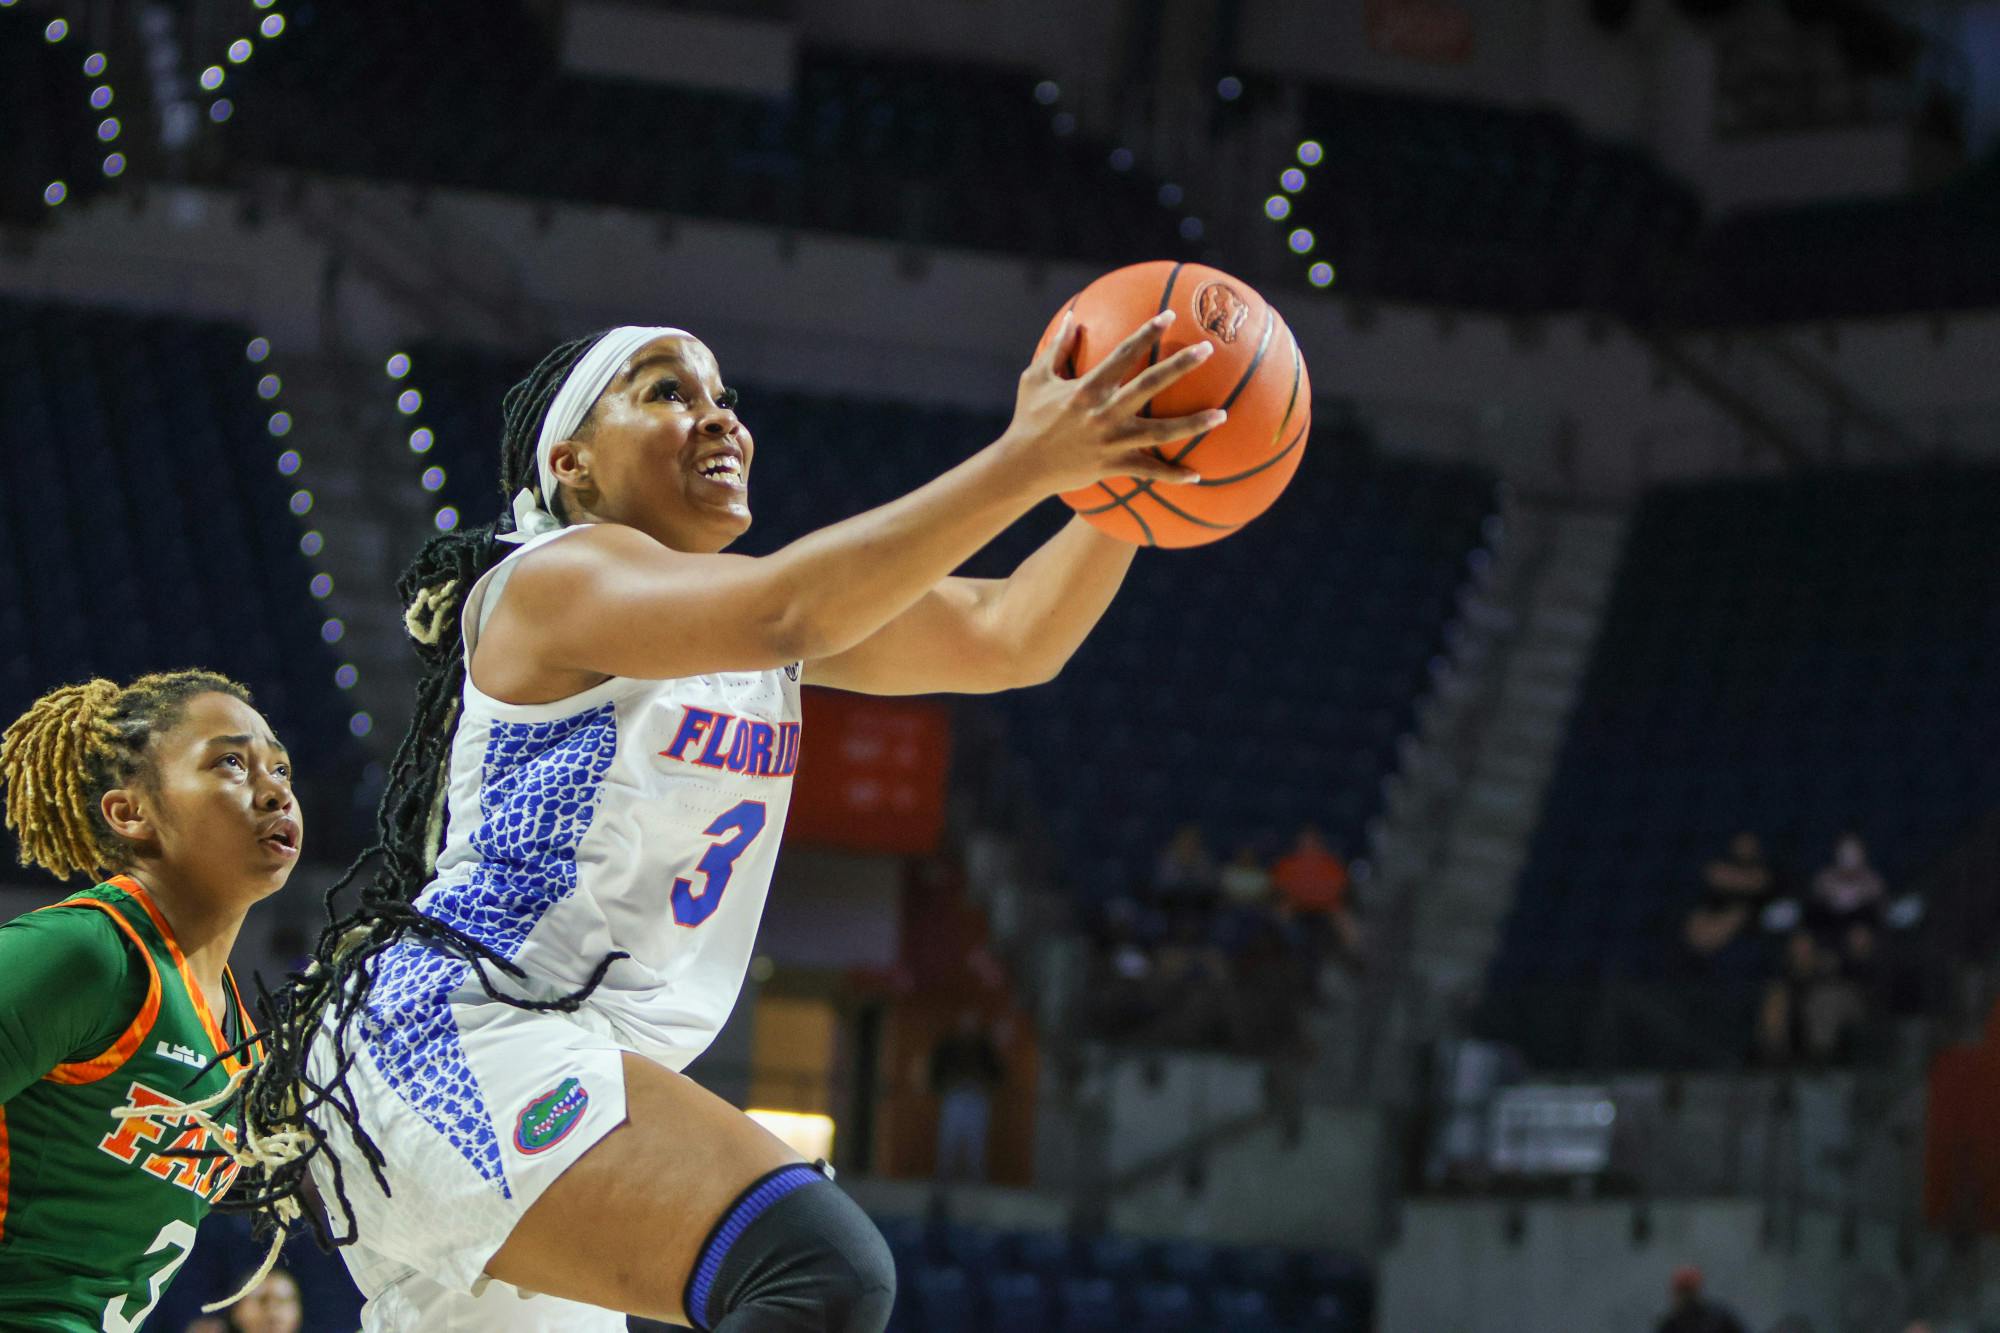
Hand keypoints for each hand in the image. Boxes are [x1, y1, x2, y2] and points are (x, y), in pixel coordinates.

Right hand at [993, 310, 1224, 496]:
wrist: (1022, 466)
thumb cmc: (1028, 419)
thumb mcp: (1035, 378)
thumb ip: (1058, 348)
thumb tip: (1074, 319)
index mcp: (1087, 387)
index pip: (1123, 353)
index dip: (1147, 333)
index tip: (1170, 316)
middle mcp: (1103, 412)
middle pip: (1150, 384)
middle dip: (1180, 366)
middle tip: (1207, 350)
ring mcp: (1111, 440)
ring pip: (1160, 432)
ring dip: (1193, 424)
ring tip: (1223, 415)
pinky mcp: (1112, 465)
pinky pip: (1148, 471)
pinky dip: (1172, 475)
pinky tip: (1197, 475)